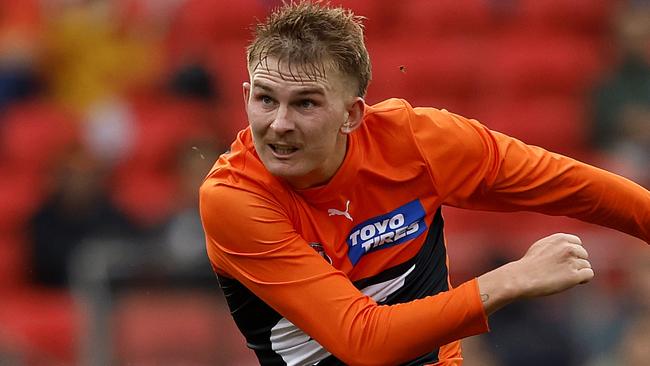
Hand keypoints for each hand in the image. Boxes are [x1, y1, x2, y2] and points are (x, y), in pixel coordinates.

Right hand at [478, 233, 593, 314]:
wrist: (522, 277)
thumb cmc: (529, 264)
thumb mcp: (541, 245)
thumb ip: (556, 243)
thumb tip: (569, 246)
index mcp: (560, 238)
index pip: (578, 243)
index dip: (573, 252)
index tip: (564, 260)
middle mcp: (568, 248)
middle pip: (583, 254)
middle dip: (576, 262)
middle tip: (562, 270)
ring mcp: (572, 262)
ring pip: (586, 265)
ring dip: (578, 272)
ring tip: (563, 277)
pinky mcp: (574, 276)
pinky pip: (589, 274)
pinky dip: (583, 279)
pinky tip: (573, 281)